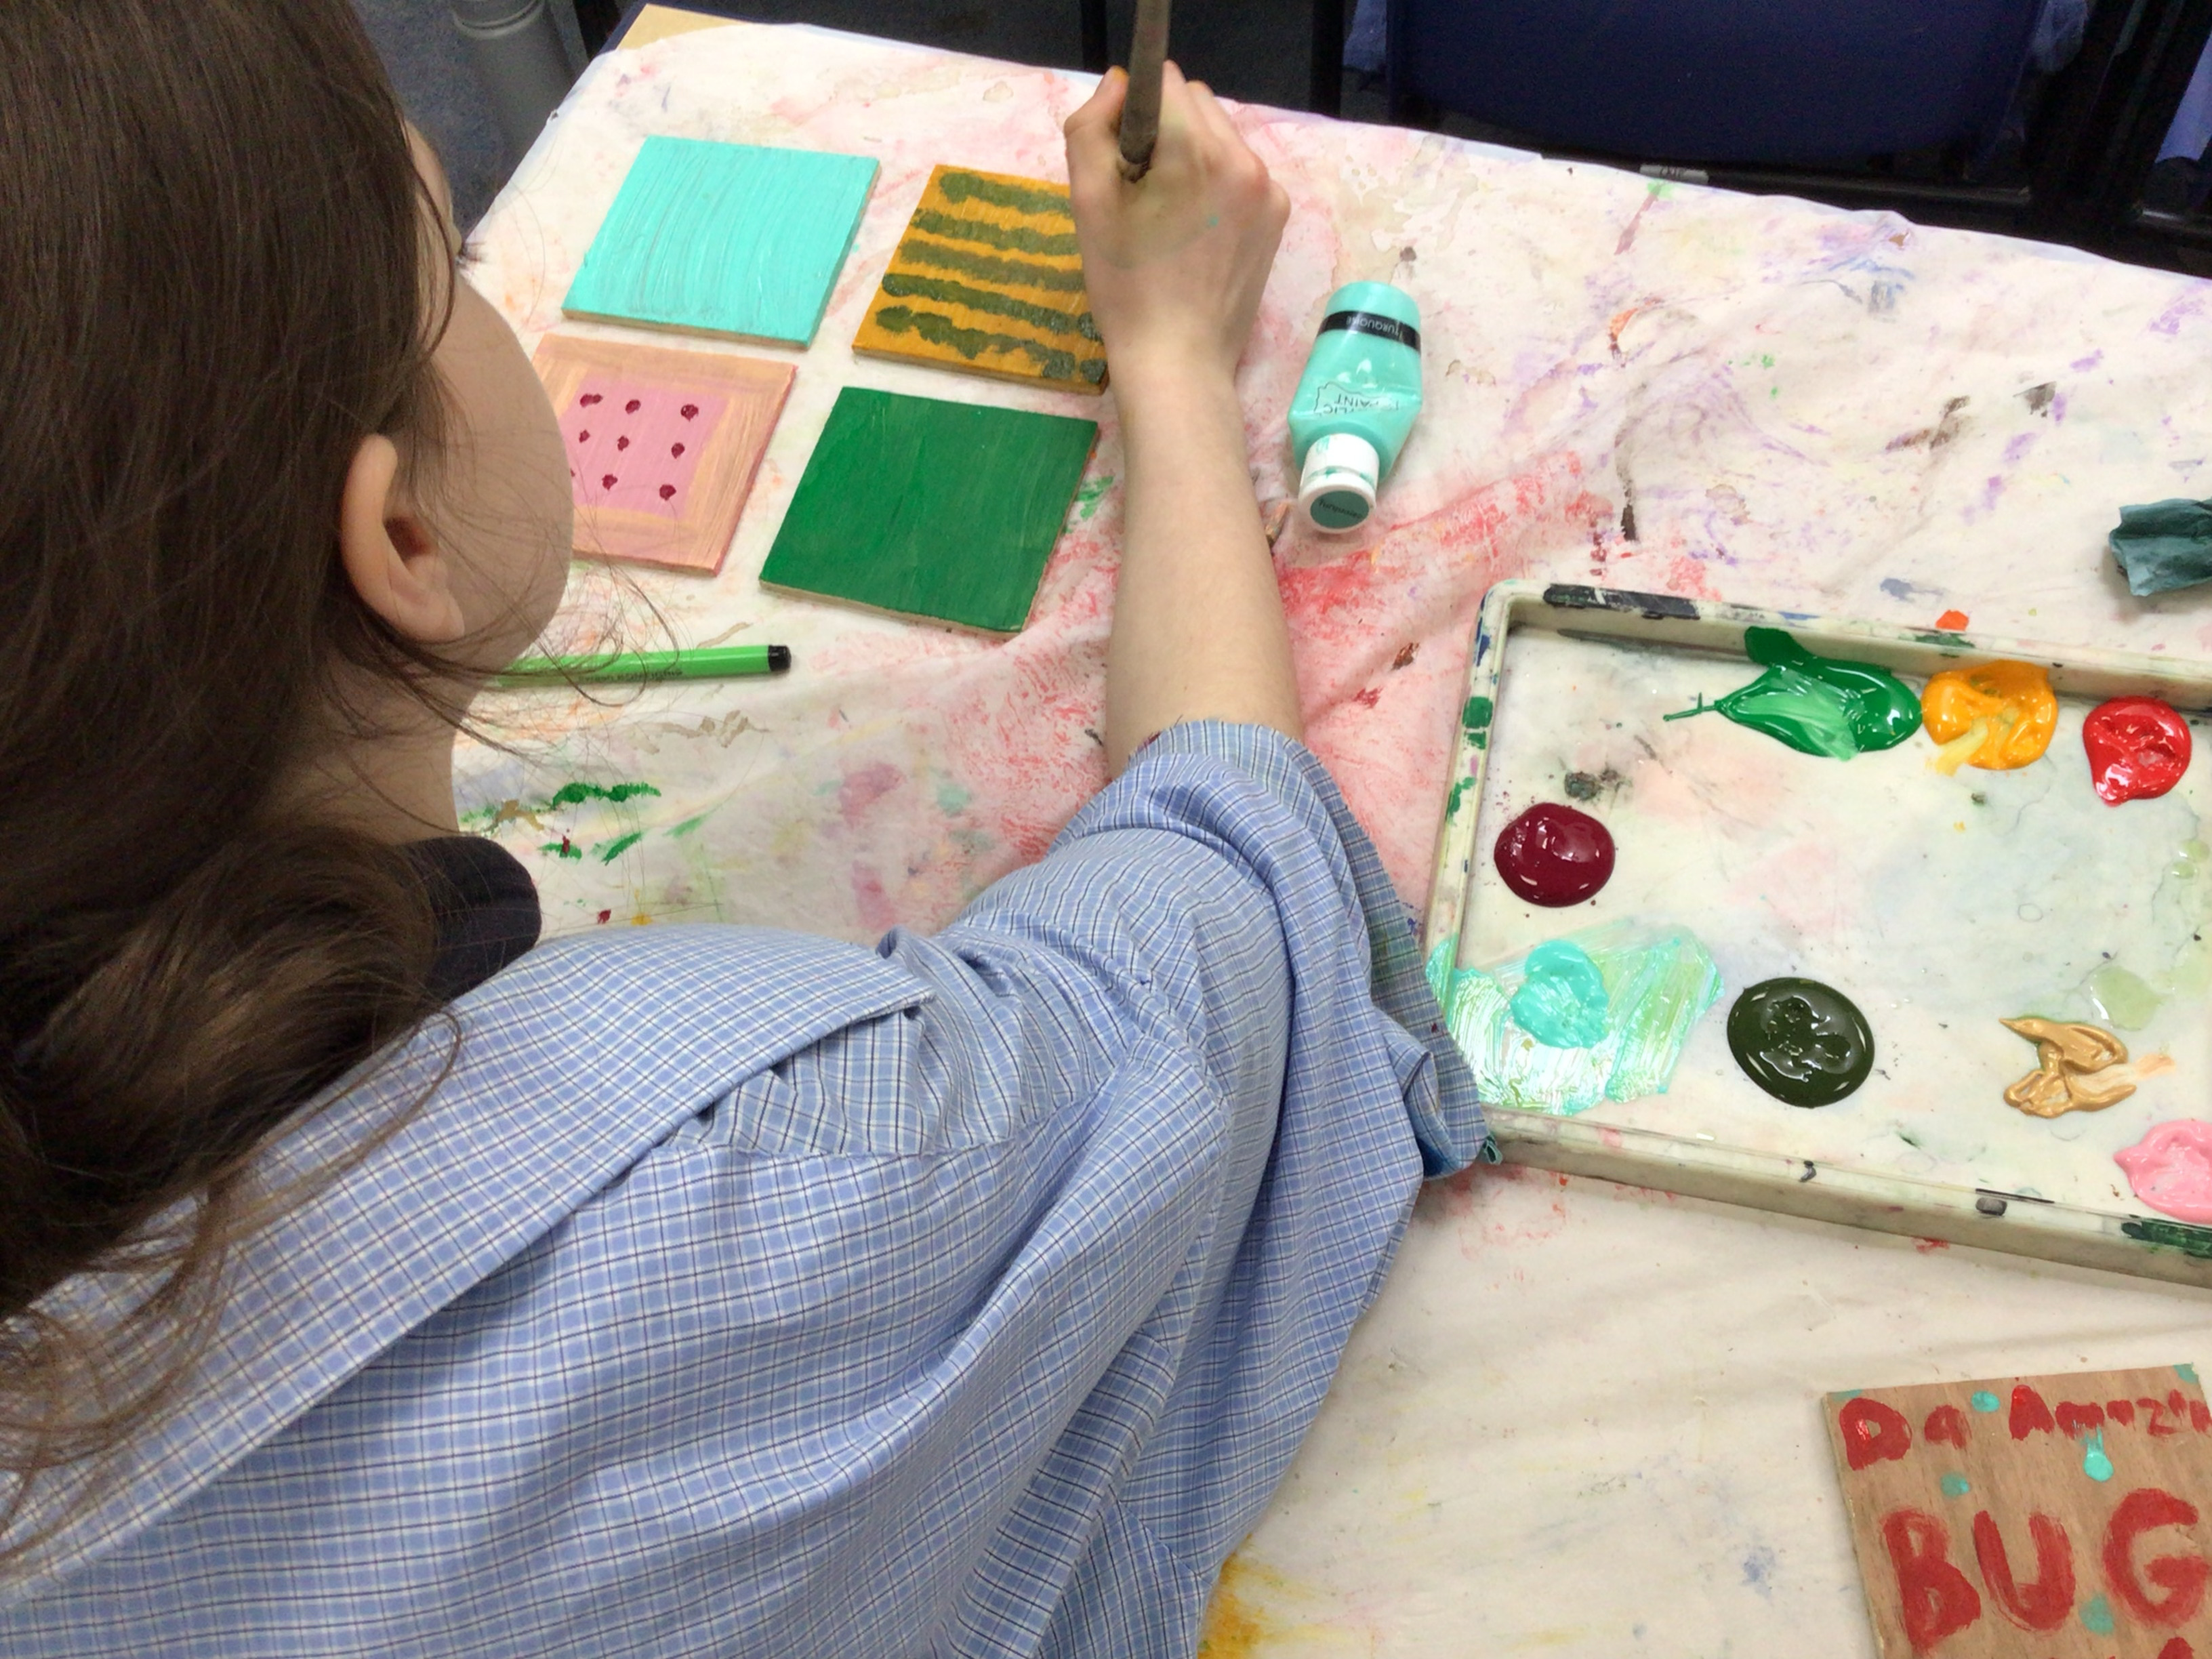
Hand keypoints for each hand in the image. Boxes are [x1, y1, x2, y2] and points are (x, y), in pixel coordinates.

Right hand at [1064, 63, 1289, 392]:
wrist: (1178, 362)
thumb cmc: (1125, 288)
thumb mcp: (1087, 203)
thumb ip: (1091, 128)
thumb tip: (1118, 85)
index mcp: (1197, 150)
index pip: (1163, 81)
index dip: (1132, 113)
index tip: (1123, 162)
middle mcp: (1244, 158)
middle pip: (1196, 102)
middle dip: (1165, 130)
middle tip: (1143, 194)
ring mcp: (1269, 189)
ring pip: (1221, 135)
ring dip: (1191, 155)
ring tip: (1170, 216)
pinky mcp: (1278, 216)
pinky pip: (1242, 171)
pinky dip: (1217, 184)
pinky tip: (1197, 231)